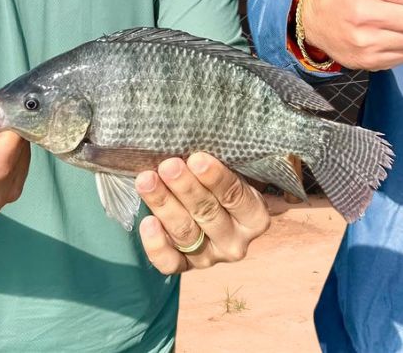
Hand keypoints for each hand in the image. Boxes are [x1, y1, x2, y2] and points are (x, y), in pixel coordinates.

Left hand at [135, 152, 270, 274]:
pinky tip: (147, 222)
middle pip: (208, 213)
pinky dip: (157, 245)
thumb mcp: (235, 171)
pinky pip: (170, 263)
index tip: (196, 159)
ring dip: (164, 204)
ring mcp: (211, 257)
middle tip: (168, 166)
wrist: (218, 208)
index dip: (216, 178)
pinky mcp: (186, 266)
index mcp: (256, 217)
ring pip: (185, 232)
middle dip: (185, 188)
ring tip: (147, 181)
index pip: (236, 196)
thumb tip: (193, 136)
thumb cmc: (223, 181)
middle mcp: (236, 242)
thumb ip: (222, 162)